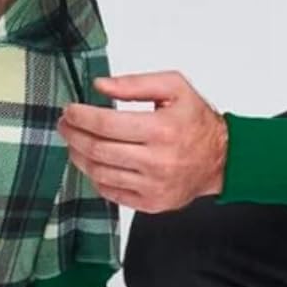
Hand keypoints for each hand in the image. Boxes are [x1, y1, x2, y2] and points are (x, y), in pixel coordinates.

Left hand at [59, 72, 228, 212]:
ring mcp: (152, 185)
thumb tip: (101, 86)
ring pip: (99, 172)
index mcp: (161, 130)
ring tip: (75, 142)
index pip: (105, 124)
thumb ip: (135, 83)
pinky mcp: (150, 203)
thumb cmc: (197, 122)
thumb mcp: (174, 88)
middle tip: (65, 125)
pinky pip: (110, 192)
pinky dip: (96, 176)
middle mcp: (156, 161)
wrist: (221, 159)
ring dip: (79, 156)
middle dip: (73, 135)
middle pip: (97, 149)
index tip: (70, 111)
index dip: (80, 116)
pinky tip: (95, 162)